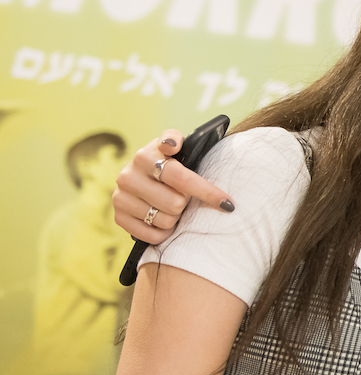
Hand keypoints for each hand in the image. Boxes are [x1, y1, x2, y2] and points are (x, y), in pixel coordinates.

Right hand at [112, 131, 232, 243]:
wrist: (142, 176)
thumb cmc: (168, 162)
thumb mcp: (173, 145)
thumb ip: (174, 139)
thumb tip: (172, 145)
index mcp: (145, 156)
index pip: (181, 178)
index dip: (207, 192)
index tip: (228, 203)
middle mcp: (128, 176)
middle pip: (175, 204)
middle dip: (186, 203)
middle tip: (185, 198)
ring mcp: (120, 197)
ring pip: (164, 220)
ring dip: (175, 218)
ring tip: (173, 208)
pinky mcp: (118, 216)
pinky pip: (151, 235)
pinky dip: (163, 232)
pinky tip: (163, 221)